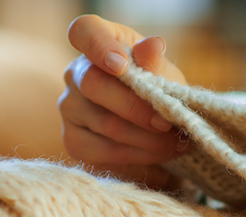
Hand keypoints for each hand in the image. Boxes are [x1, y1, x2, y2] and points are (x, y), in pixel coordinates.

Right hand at [59, 14, 189, 186]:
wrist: (154, 129)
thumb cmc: (157, 90)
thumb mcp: (164, 74)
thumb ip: (156, 63)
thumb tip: (153, 46)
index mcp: (98, 43)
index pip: (84, 31)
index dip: (98, 46)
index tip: (120, 65)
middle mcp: (75, 74)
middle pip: (94, 85)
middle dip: (137, 108)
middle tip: (167, 122)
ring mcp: (70, 109)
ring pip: (107, 125)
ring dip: (148, 138)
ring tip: (176, 143)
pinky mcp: (74, 143)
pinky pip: (107, 152)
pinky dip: (140, 155)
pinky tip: (159, 153)